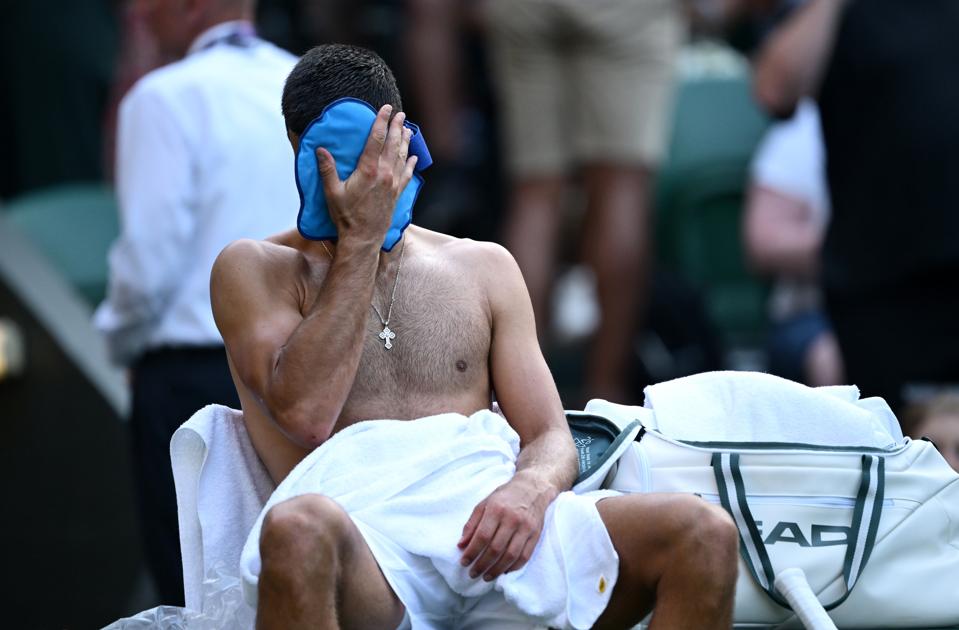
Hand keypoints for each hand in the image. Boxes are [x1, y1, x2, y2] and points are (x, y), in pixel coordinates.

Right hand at [316, 104, 417, 245]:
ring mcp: (393, 184)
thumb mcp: (332, 192)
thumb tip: (320, 150)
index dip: (382, 122)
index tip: (386, 109)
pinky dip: (411, 163)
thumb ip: (327, 170)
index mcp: (368, 170)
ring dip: (405, 142)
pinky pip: (407, 174)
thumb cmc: (345, 216)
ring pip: (402, 157)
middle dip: (397, 127)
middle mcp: (384, 174)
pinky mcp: (397, 194)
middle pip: (393, 144)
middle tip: (400, 114)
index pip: (377, 139)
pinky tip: (414, 156)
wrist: (363, 238)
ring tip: (408, 129)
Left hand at [457, 474, 550, 580]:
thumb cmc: (505, 496)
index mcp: (496, 509)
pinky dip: (513, 567)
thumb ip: (472, 524)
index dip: (472, 552)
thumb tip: (461, 545)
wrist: (533, 487)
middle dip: (482, 564)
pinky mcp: (535, 534)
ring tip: (486, 577)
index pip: (482, 536)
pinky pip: (525, 556)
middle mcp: (512, 519)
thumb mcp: (484, 503)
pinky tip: (504, 571)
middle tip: (473, 573)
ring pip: (510, 555)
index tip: (464, 562)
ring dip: (497, 570)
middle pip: (495, 548)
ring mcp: (526, 527)